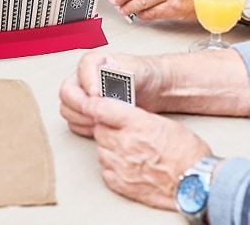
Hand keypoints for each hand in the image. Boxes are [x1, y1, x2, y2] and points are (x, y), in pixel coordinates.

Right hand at [59, 51, 165, 136]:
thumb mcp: (135, 70)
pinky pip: (73, 121)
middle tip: (95, 112)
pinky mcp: (86, 111)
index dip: (88, 83)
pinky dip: (83, 127)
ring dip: (80, 118)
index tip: (98, 94)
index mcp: (93, 62)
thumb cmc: (144, 75)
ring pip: (66, 107)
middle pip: (67, 91)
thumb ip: (117, 74)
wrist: (154, 88)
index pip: (82, 69)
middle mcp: (83, 78)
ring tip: (99, 122)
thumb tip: (101, 84)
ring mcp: (83, 95)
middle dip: (79, 104)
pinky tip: (99, 128)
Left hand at [83, 97, 210, 209]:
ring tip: (125, 150)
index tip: (92, 105)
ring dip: (108, 148)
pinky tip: (124, 166)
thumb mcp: (163, 123)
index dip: (94, 105)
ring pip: (100, 150)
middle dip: (106, 129)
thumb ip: (136, 117)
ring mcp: (122, 165)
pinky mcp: (122, 184)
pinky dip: (112, 168)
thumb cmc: (187, 152)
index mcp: (136, 124)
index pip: (100, 108)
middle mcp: (125, 143)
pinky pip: (105, 171)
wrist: (198, 184)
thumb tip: (119, 113)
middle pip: (99, 130)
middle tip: (119, 131)